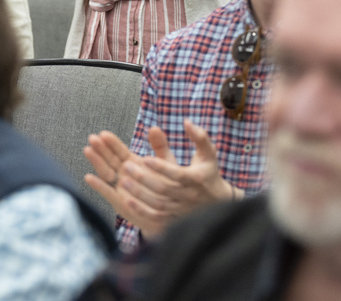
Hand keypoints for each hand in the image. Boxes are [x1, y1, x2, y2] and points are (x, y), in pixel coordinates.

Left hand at [84, 122, 233, 238]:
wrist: (217, 202)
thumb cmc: (208, 172)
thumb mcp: (208, 153)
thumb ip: (200, 136)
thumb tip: (186, 122)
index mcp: (196, 178)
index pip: (177, 174)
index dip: (161, 167)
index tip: (145, 158)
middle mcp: (188, 196)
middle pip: (163, 189)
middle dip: (143, 178)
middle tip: (125, 166)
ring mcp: (181, 209)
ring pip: (157, 204)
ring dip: (139, 194)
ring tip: (122, 181)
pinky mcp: (174, 219)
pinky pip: (155, 217)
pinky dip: (141, 210)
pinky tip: (126, 200)